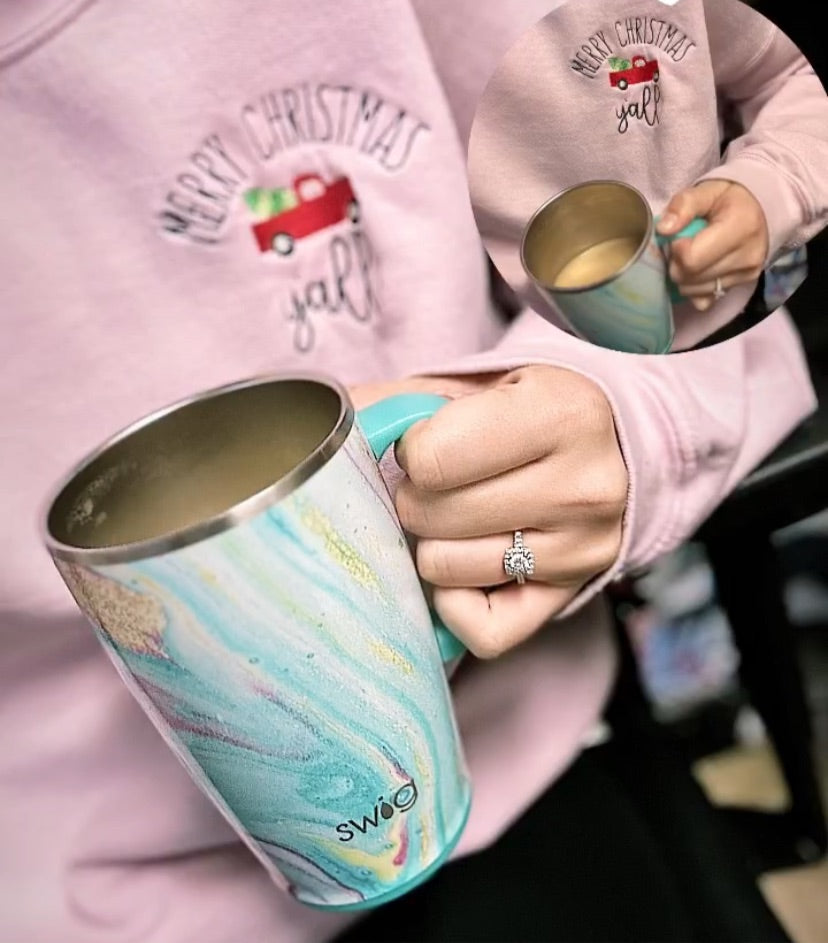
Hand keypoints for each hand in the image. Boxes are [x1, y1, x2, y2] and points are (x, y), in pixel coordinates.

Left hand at [355, 366, 627, 658]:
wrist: (608, 447)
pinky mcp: (568, 598)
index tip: (429, 446)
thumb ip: (399, 402)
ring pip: (446, 571)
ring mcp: (582, 552)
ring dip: (433, 546)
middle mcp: (583, 487)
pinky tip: (465, 569)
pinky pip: (482, 631)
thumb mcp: (474, 385)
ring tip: (458, 520)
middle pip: (432, 516)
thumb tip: (332, 433)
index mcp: (562, 414)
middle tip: (439, 487)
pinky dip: (455, 605)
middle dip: (416, 499)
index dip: (411, 453)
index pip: (432, 458)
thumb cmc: (526, 413)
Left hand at [656, 179, 768, 310]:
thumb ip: (684, 205)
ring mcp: (747, 274)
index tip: (679, 237)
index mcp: (741, 227)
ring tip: (693, 254)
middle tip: (682, 246)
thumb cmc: (729, 198)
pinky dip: (695, 288)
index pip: (691, 259)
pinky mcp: (742, 285)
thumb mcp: (707, 190)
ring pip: (693, 291)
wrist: (761, 209)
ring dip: (684, 276)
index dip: (676, 250)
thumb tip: (664, 229)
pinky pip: (705, 300)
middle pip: (689, 278)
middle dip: (676, 264)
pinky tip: (700, 269)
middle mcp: (747, 256)